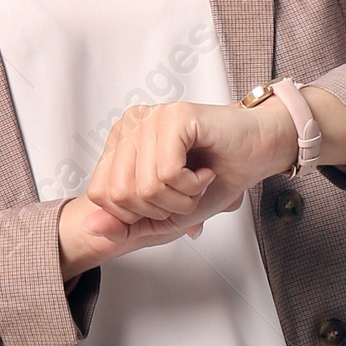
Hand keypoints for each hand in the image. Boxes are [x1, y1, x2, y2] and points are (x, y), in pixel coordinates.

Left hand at [55, 97, 299, 279]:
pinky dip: (191, 186)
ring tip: (198, 181)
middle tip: (186, 191)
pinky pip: (166, 173)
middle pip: (120, 194)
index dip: (137, 213)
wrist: (256, 154)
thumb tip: (89, 228)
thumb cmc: (213, 178)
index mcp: (119, 143)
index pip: (100, 195)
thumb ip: (124, 225)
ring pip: (144, 186)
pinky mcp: (173, 117)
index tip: (167, 199)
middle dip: (160, 208)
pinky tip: (205, 172)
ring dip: (180, 198)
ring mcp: (149, 118)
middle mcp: (129, 125)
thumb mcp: (162, 214)